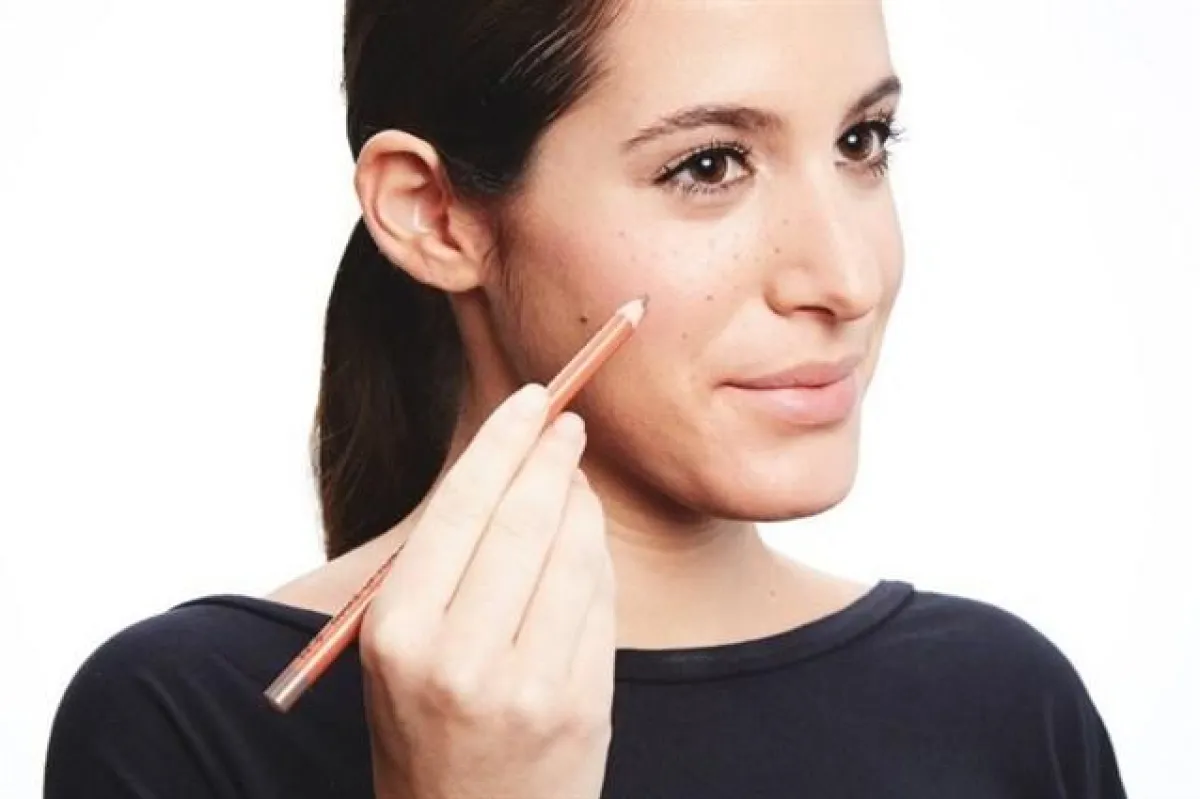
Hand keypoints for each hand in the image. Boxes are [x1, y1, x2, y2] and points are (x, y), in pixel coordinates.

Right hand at [360, 384, 615, 798]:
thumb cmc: (426, 725)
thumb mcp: (400, 647)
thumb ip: (444, 560)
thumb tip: (512, 463)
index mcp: (395, 631)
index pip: (460, 506)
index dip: (503, 442)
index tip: (530, 401)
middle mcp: (455, 658)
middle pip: (522, 519)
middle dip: (551, 457)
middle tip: (567, 424)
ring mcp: (525, 685)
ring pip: (572, 552)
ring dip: (581, 503)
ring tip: (574, 482)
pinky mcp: (580, 705)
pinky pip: (600, 601)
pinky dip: (598, 557)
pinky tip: (586, 542)